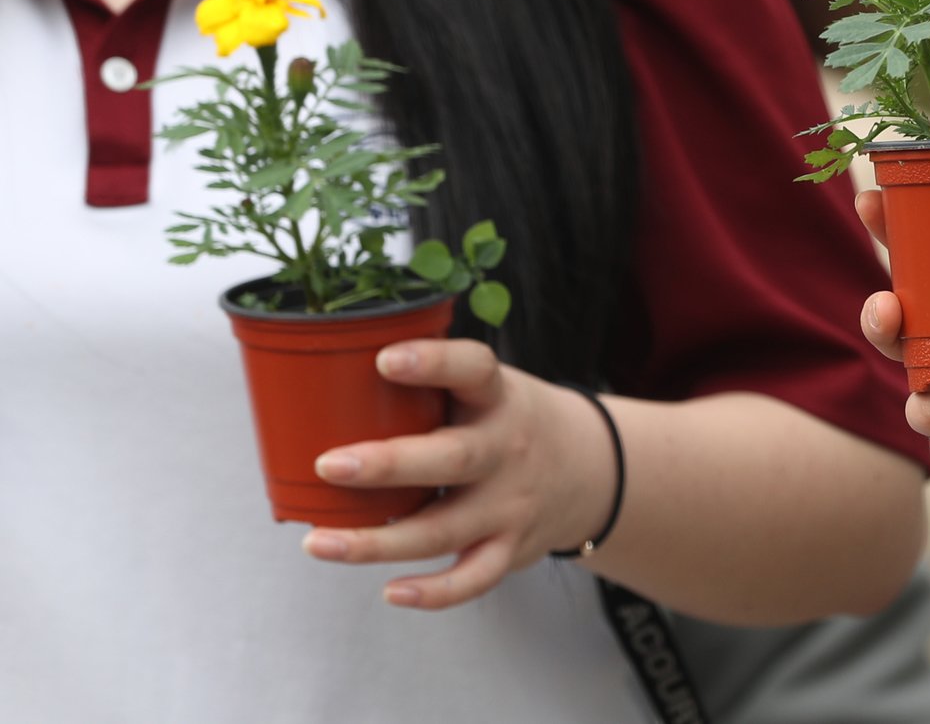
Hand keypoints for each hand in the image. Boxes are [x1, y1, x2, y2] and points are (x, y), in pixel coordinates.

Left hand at [300, 340, 614, 609]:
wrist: (587, 468)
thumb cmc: (506, 420)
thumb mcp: (486, 387)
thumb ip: (431, 384)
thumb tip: (328, 371)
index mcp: (498, 398)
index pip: (474, 369)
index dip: (433, 363)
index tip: (384, 359)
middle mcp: (508, 450)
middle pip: (453, 459)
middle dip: (390, 465)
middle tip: (329, 465)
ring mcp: (511, 504)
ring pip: (446, 529)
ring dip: (379, 542)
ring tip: (318, 543)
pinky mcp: (510, 548)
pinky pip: (473, 579)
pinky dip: (434, 593)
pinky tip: (390, 592)